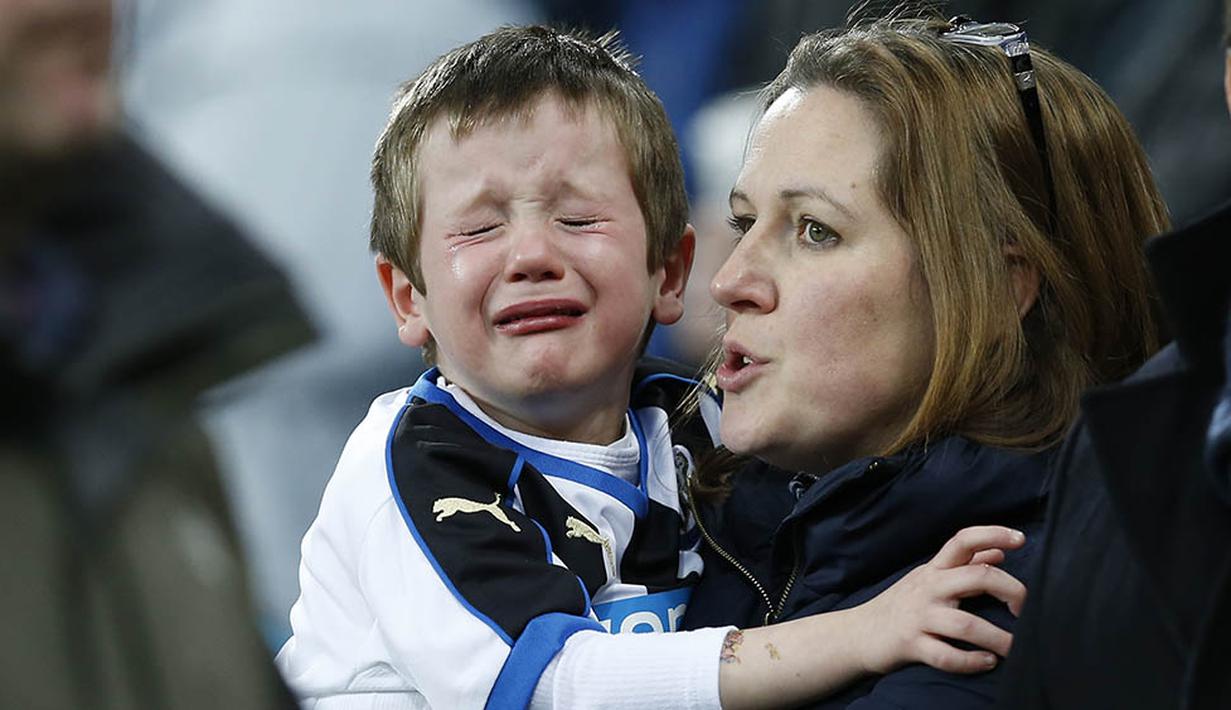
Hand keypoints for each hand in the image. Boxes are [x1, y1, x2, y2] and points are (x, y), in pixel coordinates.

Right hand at [850, 525, 1026, 675]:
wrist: (858, 634)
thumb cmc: (901, 605)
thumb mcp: (928, 578)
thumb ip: (963, 565)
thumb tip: (998, 553)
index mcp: (934, 569)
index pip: (963, 540)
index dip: (992, 534)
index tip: (1020, 538)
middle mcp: (928, 588)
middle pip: (977, 577)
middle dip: (1011, 591)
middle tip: (1025, 608)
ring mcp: (919, 617)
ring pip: (966, 624)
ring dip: (997, 638)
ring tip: (1015, 647)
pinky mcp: (911, 645)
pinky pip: (946, 656)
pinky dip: (971, 661)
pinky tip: (987, 662)